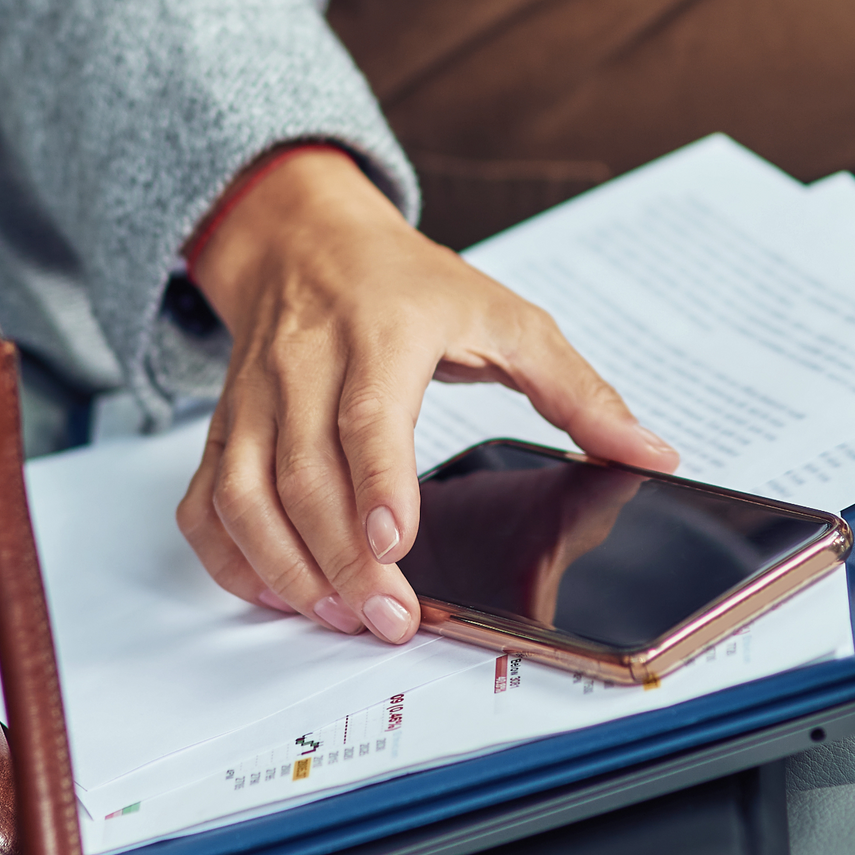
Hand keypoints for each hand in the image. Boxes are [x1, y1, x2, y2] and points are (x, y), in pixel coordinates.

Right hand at [174, 148, 677, 643]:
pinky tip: (275, 590)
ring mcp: (253, 397)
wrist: (303, 237)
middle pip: (304, 471)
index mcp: (382, 330)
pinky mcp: (222, 425)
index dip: (375, 482)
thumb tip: (649, 452)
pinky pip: (205, 500)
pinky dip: (230, 556)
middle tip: (387, 617)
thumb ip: (578, 390)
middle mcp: (305, 362)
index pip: (367, 414)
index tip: (394, 543)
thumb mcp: (507, 316)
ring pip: (244, 491)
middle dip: (341, 557)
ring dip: (285, 565)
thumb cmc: (406, 284)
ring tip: (337, 614)